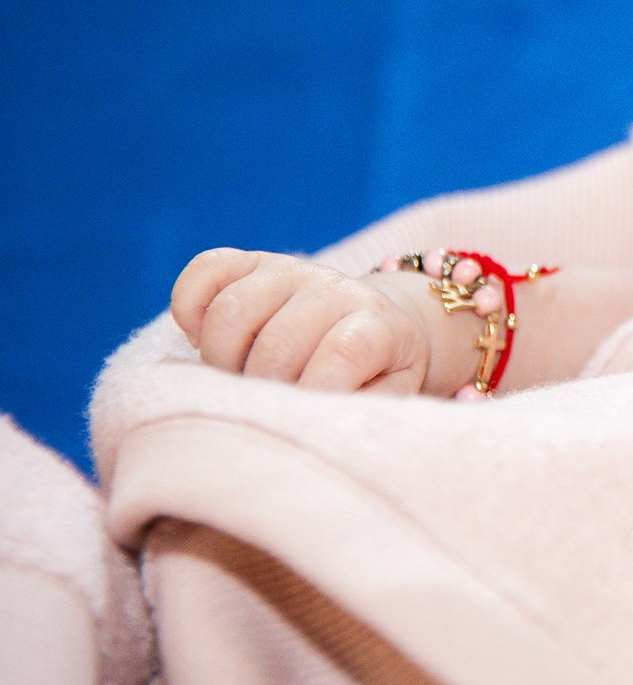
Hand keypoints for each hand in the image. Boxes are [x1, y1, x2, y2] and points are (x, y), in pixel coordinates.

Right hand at [170, 248, 433, 392]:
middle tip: (263, 404)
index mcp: (375, 324)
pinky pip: (204, 272)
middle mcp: (333, 289)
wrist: (373, 319)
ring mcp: (289, 270)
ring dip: (220, 359)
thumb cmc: (375, 370)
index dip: (314, 390)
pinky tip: (203, 340)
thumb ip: (369, 407)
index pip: (342, 353)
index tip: (300, 416)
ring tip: (236, 378)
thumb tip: (328, 423)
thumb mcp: (390, 393)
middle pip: (276, 343)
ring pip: (230, 312)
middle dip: (260, 388)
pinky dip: (190, 310)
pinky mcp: (250, 261)